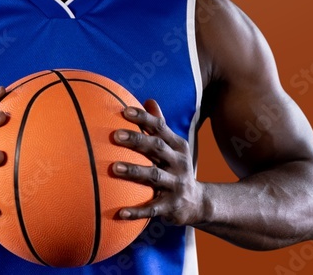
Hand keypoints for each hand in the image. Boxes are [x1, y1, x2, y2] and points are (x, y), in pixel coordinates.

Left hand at [111, 99, 202, 226]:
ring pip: (154, 175)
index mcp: (177, 146)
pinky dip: (137, 211)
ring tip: (113, 168)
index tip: (124, 111)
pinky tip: (120, 213)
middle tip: (115, 135)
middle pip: (157, 148)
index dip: (143, 118)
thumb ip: (161, 125)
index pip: (160, 127)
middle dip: (137, 140)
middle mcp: (178, 163)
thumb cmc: (176, 168)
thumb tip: (148, 100)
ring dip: (134, 171)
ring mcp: (176, 184)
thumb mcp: (174, 147)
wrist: (198, 203)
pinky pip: (152, 208)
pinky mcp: (171, 206)